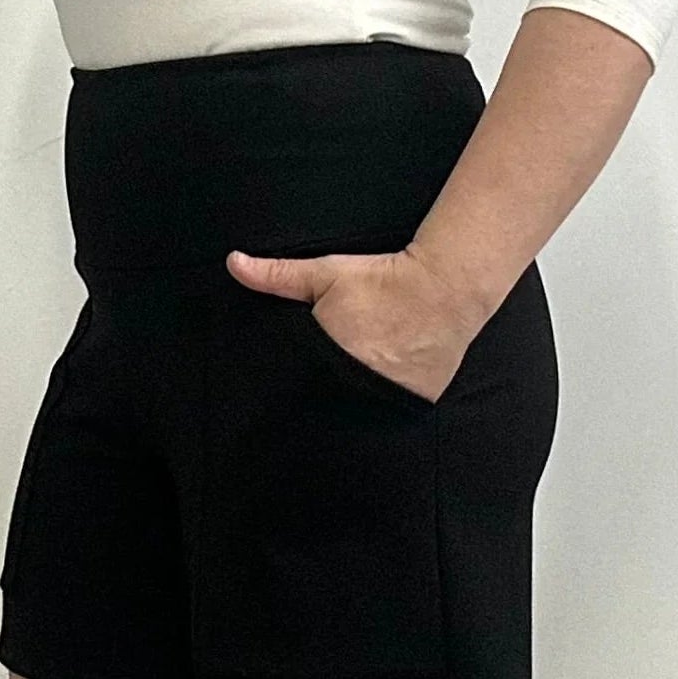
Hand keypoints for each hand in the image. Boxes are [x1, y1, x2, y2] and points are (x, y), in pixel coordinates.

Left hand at [225, 243, 491, 403]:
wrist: (444, 288)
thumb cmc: (382, 279)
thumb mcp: (324, 274)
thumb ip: (277, 276)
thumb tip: (233, 263)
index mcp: (328, 362)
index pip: (299, 396)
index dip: (294, 395)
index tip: (293, 393)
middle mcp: (357, 387)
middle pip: (329, 407)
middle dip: (323, 402)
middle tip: (335, 383)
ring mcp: (389, 400)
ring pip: (362, 415)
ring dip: (357, 405)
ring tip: (365, 382)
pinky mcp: (416, 404)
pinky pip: (394, 414)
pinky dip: (389, 407)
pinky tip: (390, 388)